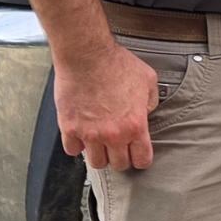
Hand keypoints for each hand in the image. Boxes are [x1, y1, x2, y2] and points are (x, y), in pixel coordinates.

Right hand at [53, 42, 159, 170]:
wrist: (87, 55)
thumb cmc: (116, 63)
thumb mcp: (148, 80)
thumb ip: (150, 102)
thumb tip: (145, 112)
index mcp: (135, 125)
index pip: (142, 159)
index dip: (141, 158)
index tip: (137, 154)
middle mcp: (113, 134)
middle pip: (119, 165)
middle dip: (120, 156)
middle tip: (118, 146)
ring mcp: (90, 134)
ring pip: (96, 163)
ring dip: (99, 154)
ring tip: (100, 142)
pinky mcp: (70, 128)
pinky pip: (72, 150)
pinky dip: (77, 145)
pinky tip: (82, 134)